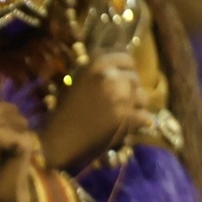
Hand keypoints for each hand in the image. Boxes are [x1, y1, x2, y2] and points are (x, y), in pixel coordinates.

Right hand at [38, 52, 154, 171]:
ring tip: (127, 116)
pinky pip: (144, 117)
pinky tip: (134, 127)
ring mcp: (119, 97)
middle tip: (123, 104)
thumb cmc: (65, 111)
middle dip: (132, 92)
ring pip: (142, 98)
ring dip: (137, 107)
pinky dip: (141, 123)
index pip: (127, 60)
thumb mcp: (80, 81)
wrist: (56, 141)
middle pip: (135, 80)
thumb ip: (101, 72)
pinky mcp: (124, 118)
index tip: (126, 81)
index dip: (128, 71)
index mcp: (99, 64)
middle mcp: (111, 77)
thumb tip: (122, 67)